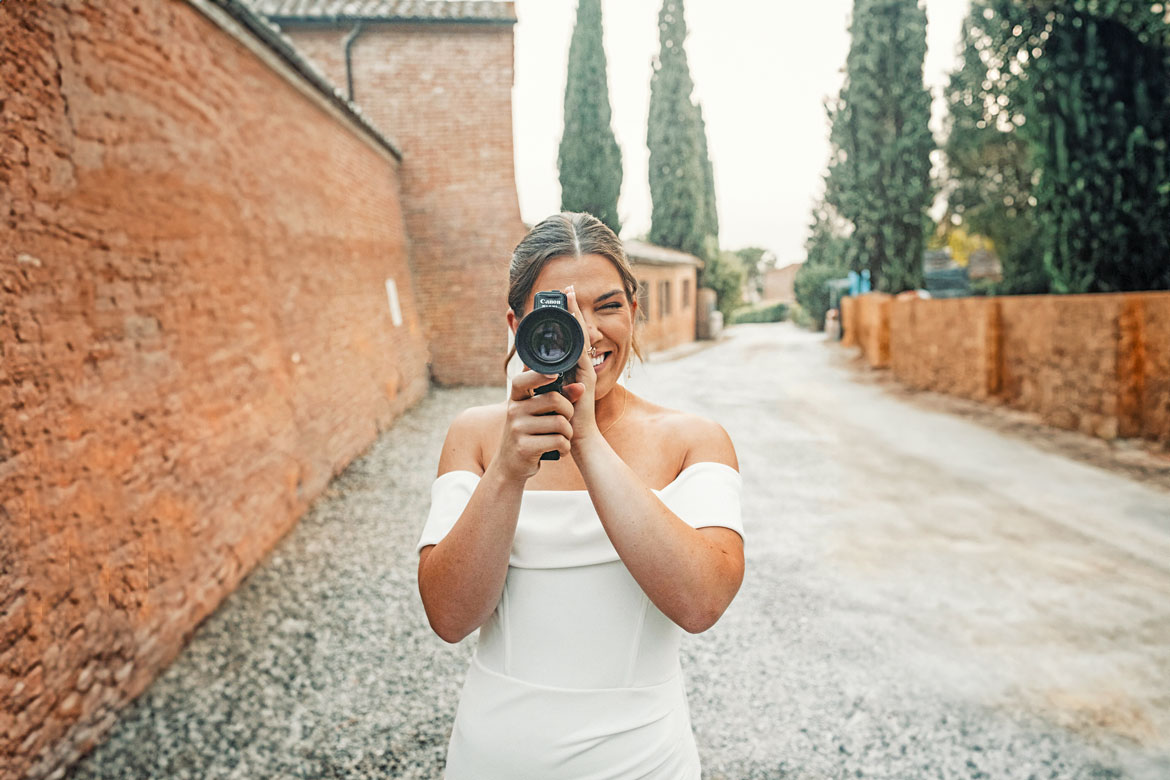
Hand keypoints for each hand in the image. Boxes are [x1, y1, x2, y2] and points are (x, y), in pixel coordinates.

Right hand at [494, 368, 576, 481]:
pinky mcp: (524, 447)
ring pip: (560, 423)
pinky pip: (558, 441)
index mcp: (516, 399)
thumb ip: (559, 398)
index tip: (555, 375)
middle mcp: (514, 411)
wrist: (510, 465)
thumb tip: (580, 387)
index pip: (522, 380)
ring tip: (562, 438)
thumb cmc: (529, 434)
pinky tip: (560, 450)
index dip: (539, 375)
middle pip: (554, 399)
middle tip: (566, 421)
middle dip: (569, 411)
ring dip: (568, 433)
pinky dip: (565, 447)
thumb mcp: (537, 415)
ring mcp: (517, 429)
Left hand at [561, 285, 599, 441]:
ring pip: (582, 335)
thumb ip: (551, 380)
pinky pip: (582, 349)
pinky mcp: (586, 375)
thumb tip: (536, 369)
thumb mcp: (554, 393)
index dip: (568, 317)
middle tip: (569, 287)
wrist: (577, 434)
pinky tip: (574, 321)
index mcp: (574, 366)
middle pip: (579, 330)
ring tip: (571, 295)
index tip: (565, 297)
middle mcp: (583, 364)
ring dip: (576, 315)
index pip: (572, 336)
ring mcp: (586, 368)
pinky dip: (578, 334)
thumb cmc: (566, 417)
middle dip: (574, 308)